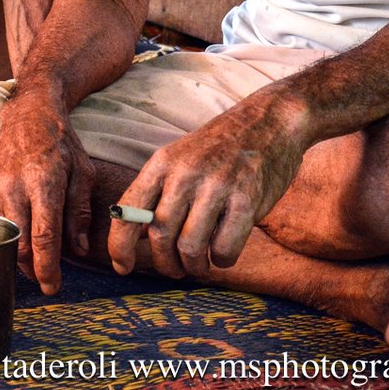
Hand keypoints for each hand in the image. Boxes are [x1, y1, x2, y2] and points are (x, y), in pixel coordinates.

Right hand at [0, 95, 95, 294]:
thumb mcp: (83, 172)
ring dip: (19, 256)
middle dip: (33, 269)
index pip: (44, 237)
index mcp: (44, 182)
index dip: (48, 268)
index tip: (54, 287)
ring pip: (3, 238)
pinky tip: (21, 240)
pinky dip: (7, 238)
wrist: (27, 115)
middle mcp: (14, 186)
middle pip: (20, 244)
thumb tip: (79, 249)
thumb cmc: (61, 143)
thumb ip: (80, 212)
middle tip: (47, 280)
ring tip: (36, 263)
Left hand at [109, 86, 305, 278]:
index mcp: (162, 163)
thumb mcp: (180, 159)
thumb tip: (136, 237)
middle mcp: (185, 173)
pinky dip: (222, 260)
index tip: (122, 268)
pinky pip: (224, 249)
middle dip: (165, 264)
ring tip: (200, 263)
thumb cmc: (220, 148)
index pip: (128, 211)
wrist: (269, 121)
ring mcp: (216, 186)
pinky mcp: (246, 199)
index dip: (119, 246)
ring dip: (194, 266)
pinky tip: (224, 252)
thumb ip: (159, 194)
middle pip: (159, 236)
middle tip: (175, 268)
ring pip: (190, 248)